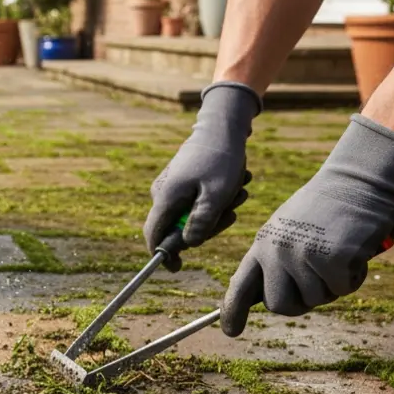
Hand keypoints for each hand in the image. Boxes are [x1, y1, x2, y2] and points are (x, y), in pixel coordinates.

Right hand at [144, 82, 260, 271]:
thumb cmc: (221, 159)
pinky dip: (215, 198)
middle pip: (177, 227)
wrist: (222, 125)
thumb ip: (202, 223)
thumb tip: (190, 243)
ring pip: (190, 213)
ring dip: (218, 210)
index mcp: (165, 198)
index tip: (178, 268)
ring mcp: (170, 185)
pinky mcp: (181, 180)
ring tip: (240, 191)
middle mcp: (162, 193)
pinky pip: (195, 200)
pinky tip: (234, 184)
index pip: (154, 236)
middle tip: (233, 213)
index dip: (164, 255)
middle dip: (207, 226)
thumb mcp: (217, 195)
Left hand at [221, 115, 393, 336]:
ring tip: (339, 252)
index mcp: (262, 245)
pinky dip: (355, 276)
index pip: (240, 285)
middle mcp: (275, 252)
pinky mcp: (331, 259)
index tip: (231, 332)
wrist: (355, 179)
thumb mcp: (288, 230)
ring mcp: (301, 256)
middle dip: (302, 302)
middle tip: (320, 283)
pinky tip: (355, 250)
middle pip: (279, 305)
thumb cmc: (325, 207)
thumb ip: (277, 260)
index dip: (233, 311)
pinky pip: (344, 289)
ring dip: (334, 285)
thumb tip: (272, 299)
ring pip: (317, 299)